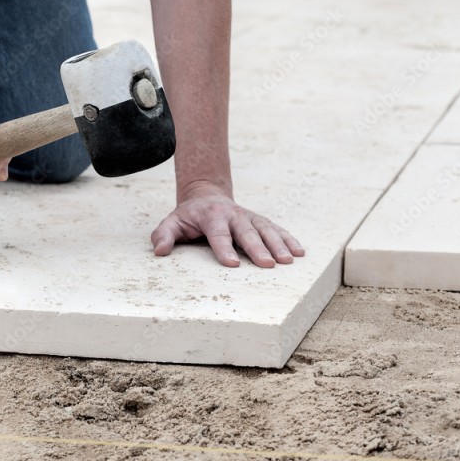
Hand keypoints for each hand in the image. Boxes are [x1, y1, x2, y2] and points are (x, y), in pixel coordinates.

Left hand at [151, 181, 304, 267]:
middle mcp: (233, 215)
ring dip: (279, 244)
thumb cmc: (188, 217)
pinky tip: (300, 252)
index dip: (225, 249)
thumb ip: (164, 235)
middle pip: (246, 232)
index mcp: (211, 216)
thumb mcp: (171, 223)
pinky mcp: (259, 220)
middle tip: (268, 264)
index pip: (218, 234)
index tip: (233, 264)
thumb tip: (160, 251)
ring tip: (289, 260)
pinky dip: (289, 239)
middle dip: (258, 248)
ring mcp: (249, 216)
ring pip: (266, 229)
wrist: (206, 196)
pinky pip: (276, 229)